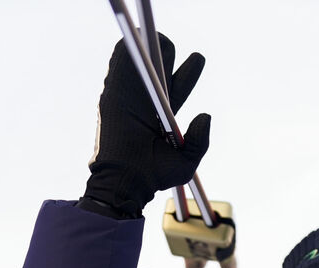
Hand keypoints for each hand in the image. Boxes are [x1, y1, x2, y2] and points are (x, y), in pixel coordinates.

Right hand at [82, 34, 210, 218]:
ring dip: (147, 48)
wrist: (127, 181)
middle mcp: (148, 103)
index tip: (198, 58)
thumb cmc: (154, 176)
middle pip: (160, 69)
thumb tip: (205, 115)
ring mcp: (130, 98)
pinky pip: (118, 68)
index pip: (180, 85)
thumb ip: (200, 141)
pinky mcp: (113, 96)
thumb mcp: (186, 162)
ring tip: (152, 36)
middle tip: (168, 47)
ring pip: (140, 64)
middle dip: (166, 53)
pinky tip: (134, 41)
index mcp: (165, 115)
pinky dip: (125, 54)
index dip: (190, 70)